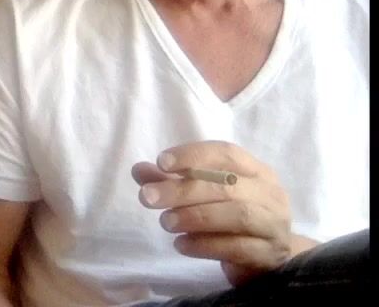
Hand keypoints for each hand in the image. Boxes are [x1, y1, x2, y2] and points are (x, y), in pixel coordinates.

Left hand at [131, 141, 314, 285]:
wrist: (268, 260)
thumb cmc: (232, 218)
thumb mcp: (205, 196)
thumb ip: (172, 181)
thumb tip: (139, 170)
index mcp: (256, 171)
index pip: (227, 153)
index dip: (193, 155)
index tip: (161, 162)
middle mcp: (270, 194)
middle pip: (227, 186)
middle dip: (183, 190)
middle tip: (147, 197)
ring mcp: (274, 225)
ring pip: (237, 215)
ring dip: (195, 217)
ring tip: (165, 222)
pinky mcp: (269, 255)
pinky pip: (237, 248)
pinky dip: (205, 245)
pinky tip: (181, 244)